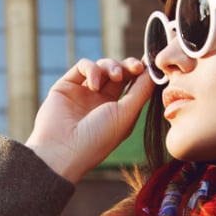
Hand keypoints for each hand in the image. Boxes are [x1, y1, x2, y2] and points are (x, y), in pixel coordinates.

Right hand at [25, 57, 153, 183]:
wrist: (62, 149)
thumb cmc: (98, 138)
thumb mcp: (127, 114)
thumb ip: (142, 90)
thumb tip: (153, 70)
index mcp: (118, 111)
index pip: (133, 84)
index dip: (141, 73)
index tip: (149, 66)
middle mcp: (101, 101)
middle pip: (119, 72)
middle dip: (129, 66)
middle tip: (135, 68)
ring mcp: (83, 93)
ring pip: (102, 66)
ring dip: (111, 66)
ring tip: (114, 76)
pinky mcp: (67, 85)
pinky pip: (83, 66)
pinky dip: (92, 69)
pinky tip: (94, 84)